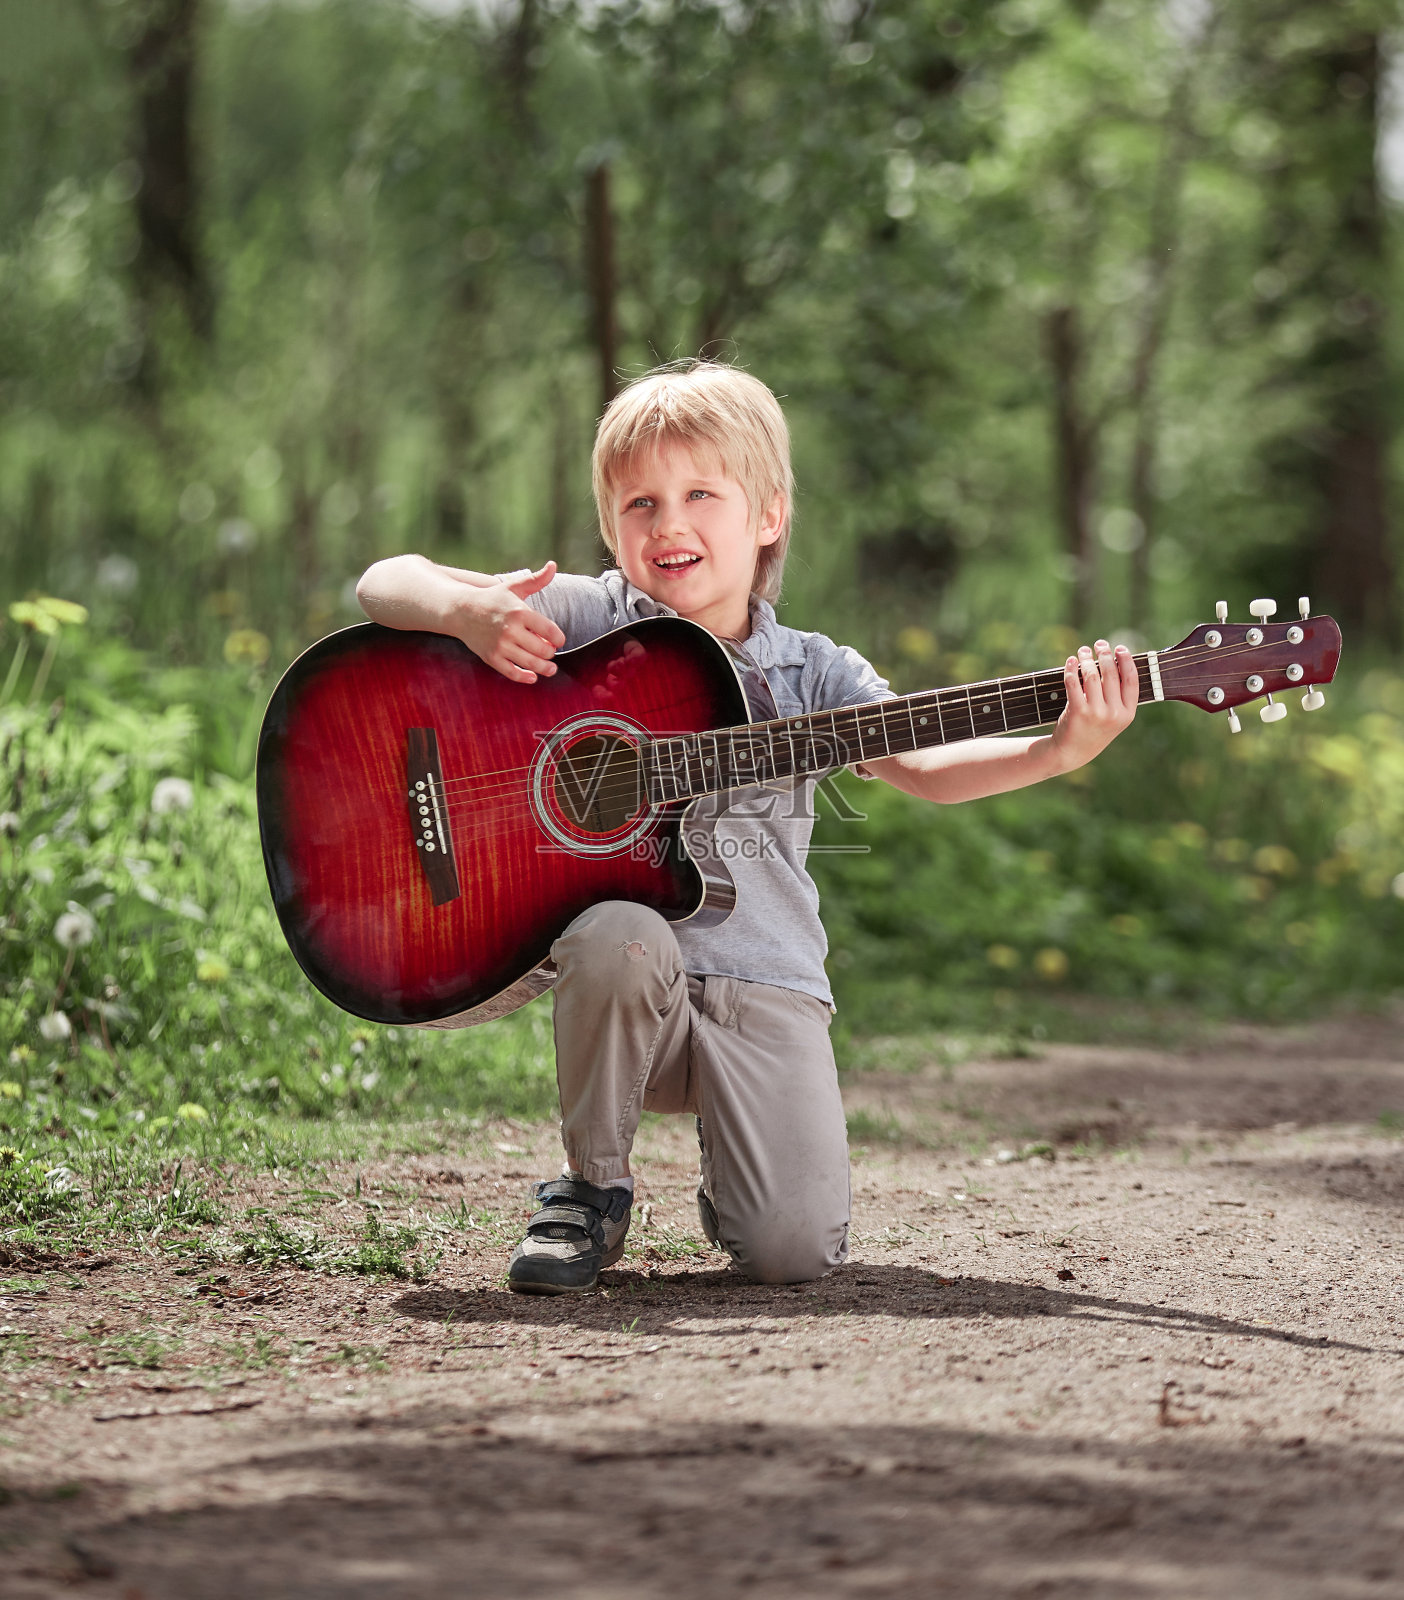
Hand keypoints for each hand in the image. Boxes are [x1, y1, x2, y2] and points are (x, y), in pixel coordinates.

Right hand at [455, 561, 565, 683]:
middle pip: (542, 649)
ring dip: (545, 668)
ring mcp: (500, 645)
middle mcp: (511, 629)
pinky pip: (512, 672)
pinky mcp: (491, 657)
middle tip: (551, 653)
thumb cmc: (492, 598)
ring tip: (550, 668)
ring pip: (530, 663)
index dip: (559, 638)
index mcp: (520, 612)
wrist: (460, 610)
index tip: (558, 640)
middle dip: (551, 653)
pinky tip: (532, 677)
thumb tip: (553, 565)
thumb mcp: (513, 587)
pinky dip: (525, 678)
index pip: (550, 631)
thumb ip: (536, 580)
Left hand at [1051, 639, 1137, 770]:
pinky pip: (1074, 683)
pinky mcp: (1077, 712)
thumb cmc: (1093, 730)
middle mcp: (1114, 713)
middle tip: (1099, 644)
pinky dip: (1071, 669)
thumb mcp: (1113, 717)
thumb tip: (1114, 661)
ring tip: (1083, 650)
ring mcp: (1096, 713)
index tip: (1120, 648)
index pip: (1131, 680)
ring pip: (1092, 676)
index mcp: (1127, 713)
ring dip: (1087, 658)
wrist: (1071, 752)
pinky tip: (1071, 661)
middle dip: (1105, 654)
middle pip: (1111, 674)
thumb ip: (1117, 696)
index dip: (1126, 661)